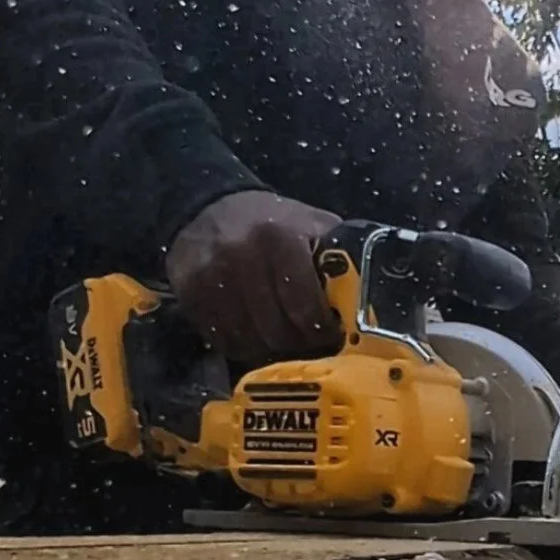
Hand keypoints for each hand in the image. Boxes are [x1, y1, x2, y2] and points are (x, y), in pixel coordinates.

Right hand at [166, 191, 342, 363]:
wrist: (207, 209)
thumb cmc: (270, 222)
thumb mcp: (311, 224)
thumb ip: (339, 254)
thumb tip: (369, 295)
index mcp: (280, 239)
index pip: (305, 306)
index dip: (323, 329)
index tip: (333, 334)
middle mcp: (242, 258)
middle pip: (277, 330)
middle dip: (301, 344)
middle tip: (313, 345)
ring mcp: (211, 279)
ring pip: (250, 341)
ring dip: (273, 351)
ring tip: (287, 344)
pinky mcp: (190, 297)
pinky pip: (224, 341)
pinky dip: (244, 348)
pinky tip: (258, 338)